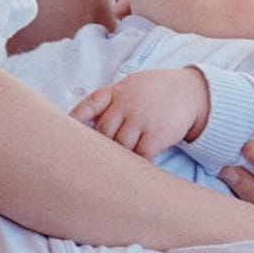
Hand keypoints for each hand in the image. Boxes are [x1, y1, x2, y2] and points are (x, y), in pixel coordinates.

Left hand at [70, 68, 208, 158]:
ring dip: (121, 156)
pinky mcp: (156, 135)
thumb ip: (110, 101)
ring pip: (120, 147)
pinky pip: (140, 156)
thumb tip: (80, 123)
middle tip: (98, 159)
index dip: (74, 119)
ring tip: (118, 165)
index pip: (89, 105)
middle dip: (102, 146)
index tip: (64, 136)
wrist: (190, 91)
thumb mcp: (131, 86)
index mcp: (117, 92)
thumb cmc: (154, 91)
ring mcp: (141, 120)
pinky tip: (138, 166)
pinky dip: (138, 162)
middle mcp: (127, 104)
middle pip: (103, 133)